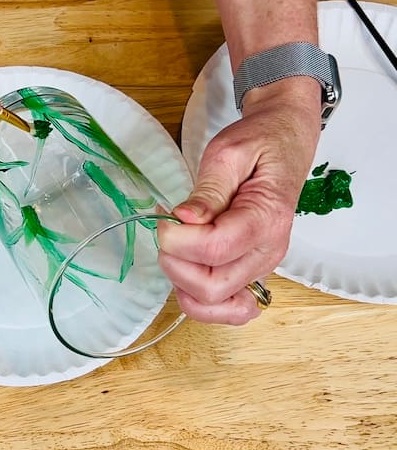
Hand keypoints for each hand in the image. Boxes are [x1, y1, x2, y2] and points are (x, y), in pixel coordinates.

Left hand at [157, 77, 322, 323]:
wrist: (286, 145)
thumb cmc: (259, 143)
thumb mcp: (229, 152)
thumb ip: (208, 189)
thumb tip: (185, 219)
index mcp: (267, 218)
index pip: (215, 249)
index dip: (178, 238)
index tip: (164, 214)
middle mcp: (268, 252)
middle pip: (211, 286)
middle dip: (175, 261)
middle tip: (167, 228)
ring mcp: (261, 266)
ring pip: (212, 302)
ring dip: (180, 280)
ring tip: (176, 243)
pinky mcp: (250, 272)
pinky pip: (221, 306)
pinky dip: (196, 297)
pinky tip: (187, 267)